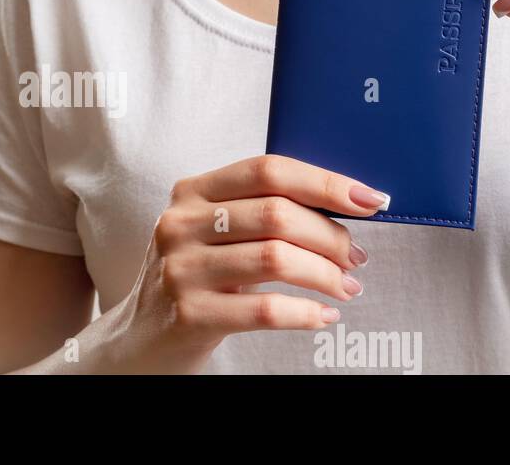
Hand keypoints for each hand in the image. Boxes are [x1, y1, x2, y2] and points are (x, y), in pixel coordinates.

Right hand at [108, 155, 385, 372]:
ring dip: (326, 274)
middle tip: (356, 256)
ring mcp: (181, 270)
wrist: (140, 338)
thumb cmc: (194, 280)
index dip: (324, 181)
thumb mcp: (211, 233)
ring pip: (276, 258)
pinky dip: (306, 313)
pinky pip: (266, 309)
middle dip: (331, 236)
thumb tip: (343, 206)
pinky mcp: (189, 314)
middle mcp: (180, 224)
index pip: (267, 170)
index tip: (368, 199)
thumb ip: (257, 211)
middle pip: (276, 214)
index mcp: (191, 192)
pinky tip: (321, 316)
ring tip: (346, 286)